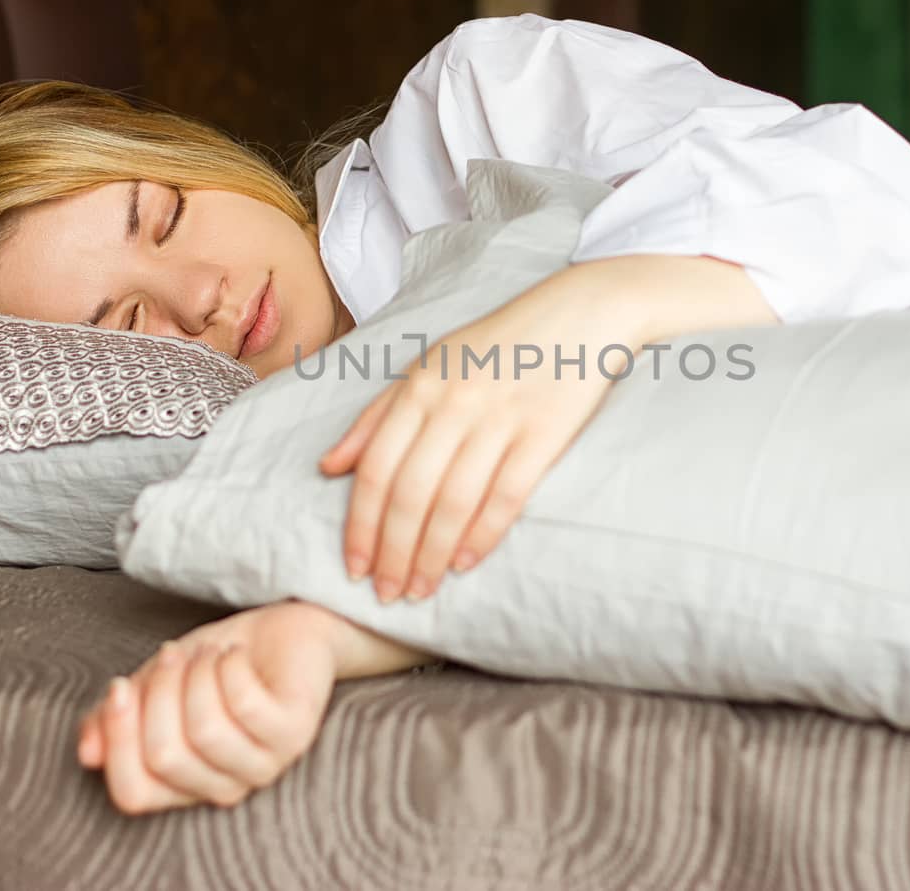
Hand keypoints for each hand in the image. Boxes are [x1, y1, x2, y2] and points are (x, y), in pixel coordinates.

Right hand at [75, 601, 337, 815]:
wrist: (285, 629)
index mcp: (185, 785)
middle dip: (158, 692)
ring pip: (204, 731)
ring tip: (208, 653)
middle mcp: (225, 786)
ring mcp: (265, 764)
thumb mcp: (152, 685)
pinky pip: (245, 705)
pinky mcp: (296, 734)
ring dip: (196, 676)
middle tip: (172, 655)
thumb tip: (87, 752)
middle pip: (165, 756)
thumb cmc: (216, 663)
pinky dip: (228, 667)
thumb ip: (115, 719)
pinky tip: (235, 654)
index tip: (119, 685)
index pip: (133, 793)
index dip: (117, 738)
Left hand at [318, 263, 641, 604]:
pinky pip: (506, 494)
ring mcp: (500, 417)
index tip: (354, 567)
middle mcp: (454, 402)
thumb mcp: (429, 366)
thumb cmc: (497, 345)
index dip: (361, 525)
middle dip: (393, 552)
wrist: (579, 314)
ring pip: (453, 501)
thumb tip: (329, 466)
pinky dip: (483, 534)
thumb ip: (377, 416)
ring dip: (432, 554)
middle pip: (410, 493)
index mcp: (420, 386)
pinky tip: (466, 563)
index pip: (377, 469)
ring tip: (421, 589)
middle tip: (387, 594)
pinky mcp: (544, 432)